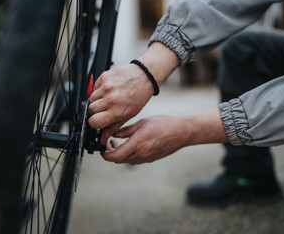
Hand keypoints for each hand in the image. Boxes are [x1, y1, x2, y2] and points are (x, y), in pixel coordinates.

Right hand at [88, 64, 154, 143]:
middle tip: (106, 107)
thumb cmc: (139, 95)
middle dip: (96, 111)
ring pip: (91, 98)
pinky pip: (94, 87)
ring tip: (109, 97)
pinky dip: (99, 89)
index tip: (97, 120)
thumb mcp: (129, 115)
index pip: (94, 122)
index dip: (94, 122)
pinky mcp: (104, 77)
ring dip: (97, 100)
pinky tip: (110, 89)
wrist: (144, 76)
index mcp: (117, 111)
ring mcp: (106, 87)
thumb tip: (103, 137)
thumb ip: (113, 127)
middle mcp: (110, 99)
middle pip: (91, 110)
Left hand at [101, 110, 228, 163]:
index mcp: (137, 144)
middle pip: (119, 160)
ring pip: (126, 161)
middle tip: (108, 143)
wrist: (181, 132)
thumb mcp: (141, 123)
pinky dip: (128, 155)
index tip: (102, 147)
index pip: (115, 156)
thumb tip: (112, 133)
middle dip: (110, 153)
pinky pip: (135, 160)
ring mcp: (146, 158)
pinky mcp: (150, 159)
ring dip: (119, 154)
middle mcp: (141, 154)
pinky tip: (129, 145)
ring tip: (117, 143)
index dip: (105, 154)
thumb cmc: (163, 124)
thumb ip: (125, 130)